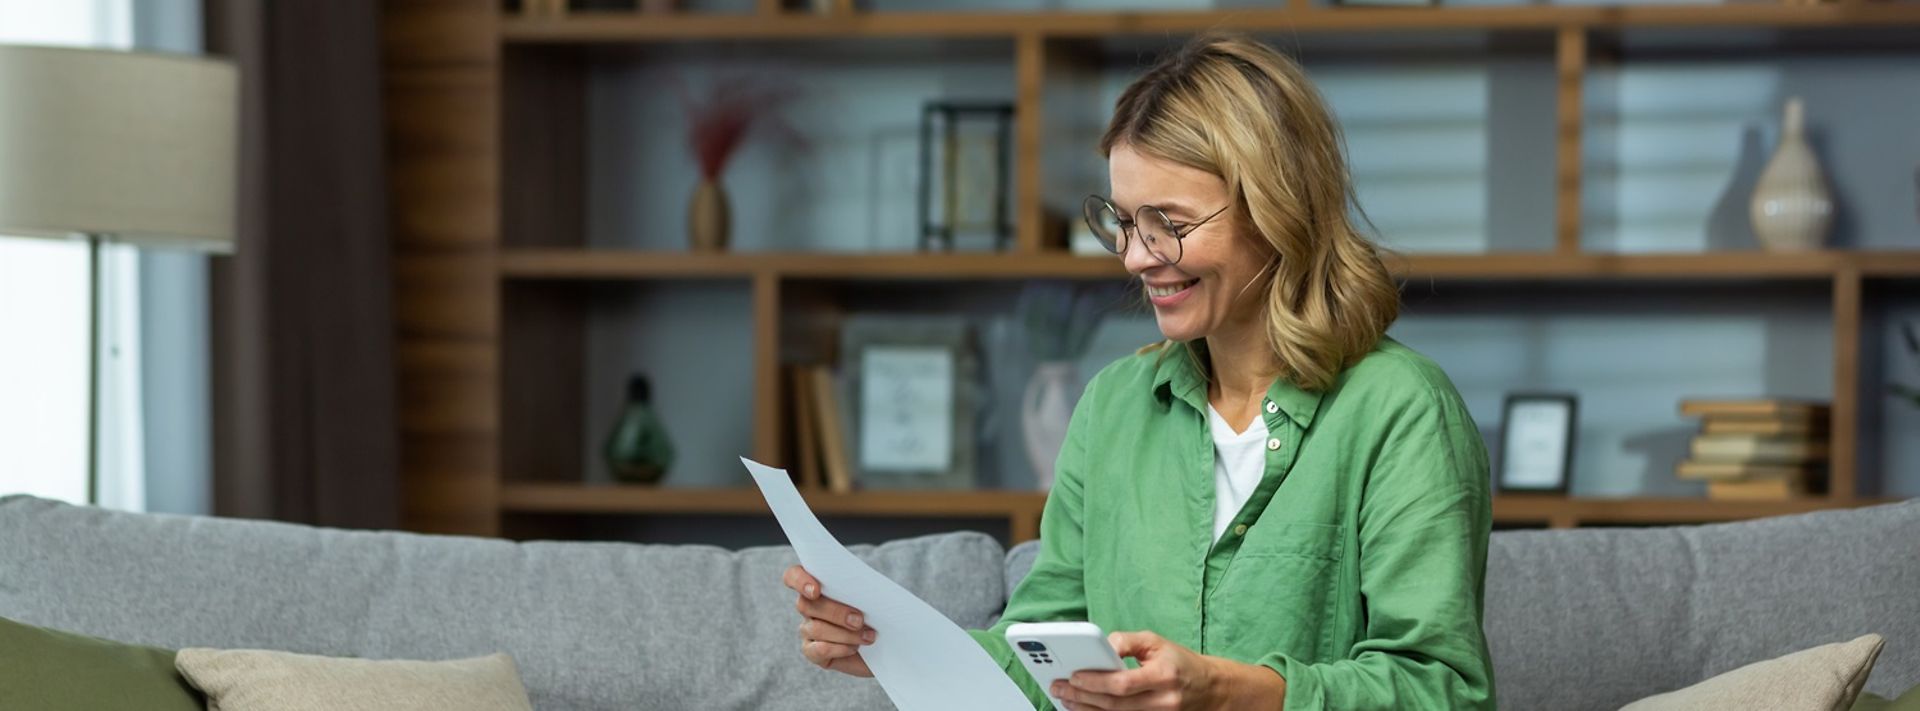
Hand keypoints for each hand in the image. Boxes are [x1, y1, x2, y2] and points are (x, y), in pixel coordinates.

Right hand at [782, 564, 875, 677]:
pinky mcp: (813, 652)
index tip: (816, 590)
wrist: (887, 642)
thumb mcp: (873, 595)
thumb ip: (861, 587)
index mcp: (818, 584)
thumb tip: (863, 587)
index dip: (799, 581)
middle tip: (859, 620)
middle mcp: (808, 606)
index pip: (793, 576)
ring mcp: (808, 630)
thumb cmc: (878, 612)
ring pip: (815, 628)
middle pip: (805, 604)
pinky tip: (855, 647)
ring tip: (868, 636)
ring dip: (845, 634)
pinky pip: (818, 650)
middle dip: (835, 612)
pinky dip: (840, 648)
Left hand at [1050, 631, 1285, 710]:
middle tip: (1059, 687)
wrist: (1209, 689)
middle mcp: (1162, 701)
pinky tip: (1083, 709)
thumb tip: (1102, 645)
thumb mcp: (1156, 642)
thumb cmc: (1179, 662)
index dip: (1096, 681)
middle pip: (1115, 704)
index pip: (1124, 683)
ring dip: (1086, 709)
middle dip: (1082, 696)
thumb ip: (1128, 641)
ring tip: (1065, 698)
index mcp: (1164, 675)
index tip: (1073, 675)